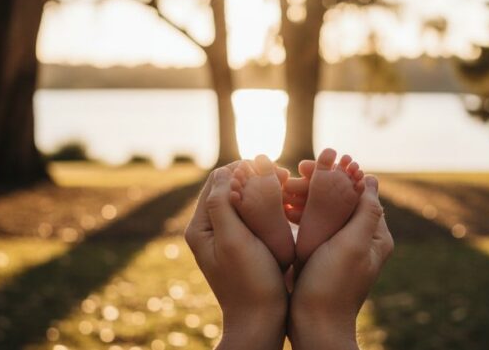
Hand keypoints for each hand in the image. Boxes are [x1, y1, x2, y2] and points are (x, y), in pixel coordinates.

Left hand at [184, 165, 287, 349]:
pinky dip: (267, 205)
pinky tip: (286, 205)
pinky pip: (252, 215)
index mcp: (200, 227)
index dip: (242, 168)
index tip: (271, 168)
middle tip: (284, 175)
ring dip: (262, 188)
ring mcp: (226, 237)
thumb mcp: (233, 240)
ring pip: (242, 199)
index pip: (217, 181)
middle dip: (254, 176)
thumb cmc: (250, 282)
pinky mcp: (244, 245)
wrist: (261, 321)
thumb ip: (222, 204)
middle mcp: (209, 229)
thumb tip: (224, 172)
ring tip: (287, 185)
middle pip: (229, 187)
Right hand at [288, 175, 393, 349]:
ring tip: (279, 190)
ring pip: (323, 210)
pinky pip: (312, 226)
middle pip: (339, 199)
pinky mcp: (321, 255)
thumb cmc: (333, 286)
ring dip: (302, 197)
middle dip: (314, 185)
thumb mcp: (352, 245)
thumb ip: (365, 211)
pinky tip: (279, 207)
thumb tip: (371, 178)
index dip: (335, 175)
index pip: (358, 192)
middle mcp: (359, 238)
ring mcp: (339, 247)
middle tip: (287, 178)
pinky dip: (297, 214)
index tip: (308, 166)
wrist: (314, 325)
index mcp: (374, 235)